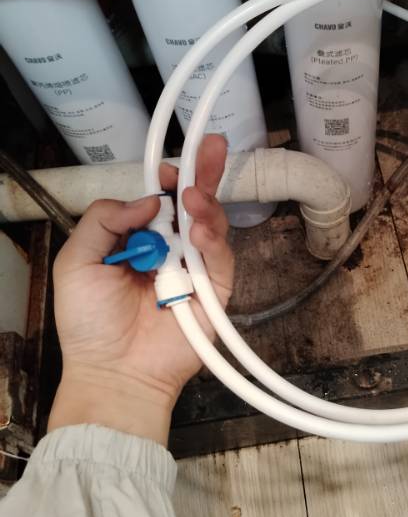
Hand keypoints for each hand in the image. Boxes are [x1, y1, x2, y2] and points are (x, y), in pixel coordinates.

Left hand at [48, 135, 233, 445]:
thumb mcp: (78, 261)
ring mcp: (194, 268)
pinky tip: (200, 228)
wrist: (115, 372)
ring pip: (210, 225)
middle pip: (192, 204)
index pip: (158, 201)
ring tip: (193, 195)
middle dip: (203, 172)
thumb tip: (148, 199)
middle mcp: (170, 248)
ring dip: (205, 204)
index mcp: (138, 239)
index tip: (167, 170)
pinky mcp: (215, 290)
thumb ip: (104, 220)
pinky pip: (220, 257)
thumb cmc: (90, 321)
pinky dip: (213, 239)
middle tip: (213, 144)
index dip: (165, 182)